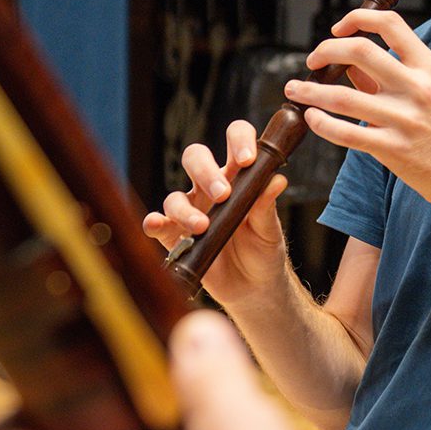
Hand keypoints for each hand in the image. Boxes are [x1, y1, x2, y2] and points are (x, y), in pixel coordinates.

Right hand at [143, 120, 289, 304]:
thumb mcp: (270, 230)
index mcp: (238, 177)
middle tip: (222, 194)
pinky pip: (158, 224)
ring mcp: (191, 211)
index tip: (247, 159)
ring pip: (176, 196)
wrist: (254, 289)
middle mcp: (210, 188)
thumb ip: (267, 206)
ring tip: (202, 227)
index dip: (238, 140)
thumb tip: (276, 180)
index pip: (235, 141)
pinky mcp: (175, 236)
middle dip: (205, 171)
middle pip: (196, 158)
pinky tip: (156, 224)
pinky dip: (154, 222)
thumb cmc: (264, 251)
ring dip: (186, 209)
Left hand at [288, 8, 430, 211]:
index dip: (357, 18)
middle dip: (326, 50)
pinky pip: (345, 133)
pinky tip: (312, 119)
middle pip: (359, 51)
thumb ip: (393, 74)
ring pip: (341, 96)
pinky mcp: (391, 149)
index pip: (389, 24)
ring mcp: (403, 119)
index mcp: (429, 67)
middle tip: (312, 60)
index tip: (338, 29)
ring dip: (309, 90)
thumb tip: (350, 63)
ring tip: (294, 89)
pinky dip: (321, 123)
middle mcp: (417, 88)